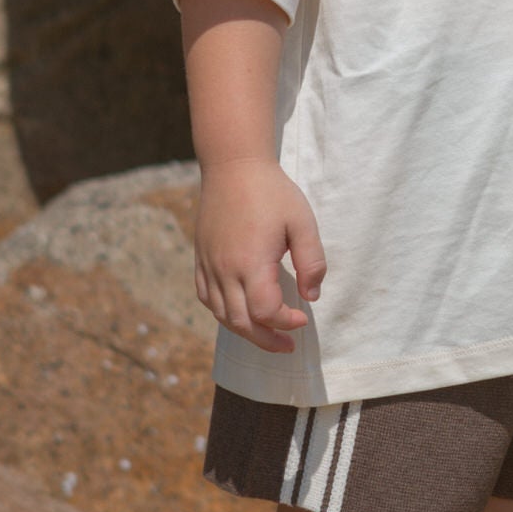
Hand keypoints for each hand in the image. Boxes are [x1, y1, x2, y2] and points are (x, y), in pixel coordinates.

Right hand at [194, 158, 326, 352]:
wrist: (233, 166)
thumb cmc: (272, 192)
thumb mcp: (302, 222)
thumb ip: (312, 262)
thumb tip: (311, 296)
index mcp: (250, 262)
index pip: (265, 311)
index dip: (285, 323)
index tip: (303, 317)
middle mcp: (224, 269)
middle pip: (240, 322)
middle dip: (265, 339)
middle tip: (287, 345)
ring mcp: (208, 265)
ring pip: (221, 315)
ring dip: (245, 331)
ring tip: (267, 334)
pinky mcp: (200, 259)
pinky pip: (206, 298)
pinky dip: (223, 313)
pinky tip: (239, 313)